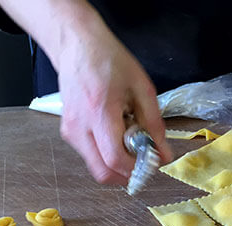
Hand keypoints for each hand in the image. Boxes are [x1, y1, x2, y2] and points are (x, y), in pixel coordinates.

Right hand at [56, 18, 171, 183]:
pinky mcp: (68, 133)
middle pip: (102, 172)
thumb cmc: (109, 61)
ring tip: (127, 140)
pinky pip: (90, 156)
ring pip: (96, 167)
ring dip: (116, 163)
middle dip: (126, 174)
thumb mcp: (142, 89)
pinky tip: (114, 134)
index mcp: (100, 112)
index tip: (152, 163)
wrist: (77, 46)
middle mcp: (80, 127)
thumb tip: (163, 154)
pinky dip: (106, 154)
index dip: (136, 168)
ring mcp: (70, 132)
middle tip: (142, 161)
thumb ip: (154, 125)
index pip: (115, 159)